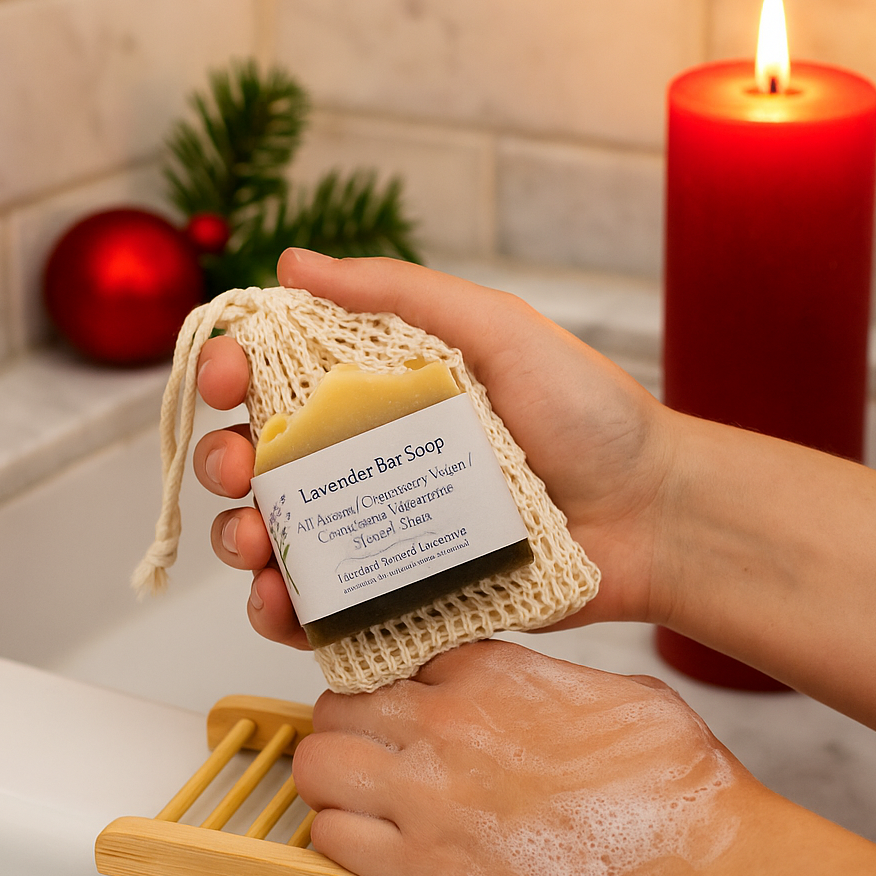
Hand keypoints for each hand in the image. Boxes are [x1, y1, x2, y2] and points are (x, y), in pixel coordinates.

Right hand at [193, 249, 673, 646]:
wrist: (651, 514)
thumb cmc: (587, 413)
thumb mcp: (496, 329)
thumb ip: (400, 292)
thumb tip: (293, 263)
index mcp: (382, 389)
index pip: (280, 377)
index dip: (233, 372)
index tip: (226, 377)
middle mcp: (371, 456)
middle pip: (264, 461)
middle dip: (224, 462)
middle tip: (237, 469)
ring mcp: (384, 528)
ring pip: (281, 537)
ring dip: (242, 541)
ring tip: (253, 546)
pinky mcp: (404, 592)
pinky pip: (326, 606)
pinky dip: (286, 612)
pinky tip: (281, 605)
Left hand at [293, 640, 758, 875]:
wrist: (707, 875)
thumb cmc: (676, 789)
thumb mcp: (614, 692)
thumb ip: (544, 681)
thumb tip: (519, 690)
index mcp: (491, 673)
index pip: (393, 656)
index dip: (391, 683)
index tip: (396, 703)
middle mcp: (447, 723)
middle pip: (341, 702)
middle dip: (349, 724)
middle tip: (370, 748)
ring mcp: (428, 796)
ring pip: (317, 763)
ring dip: (331, 777)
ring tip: (359, 795)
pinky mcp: (425, 872)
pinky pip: (331, 838)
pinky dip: (339, 837)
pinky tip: (371, 842)